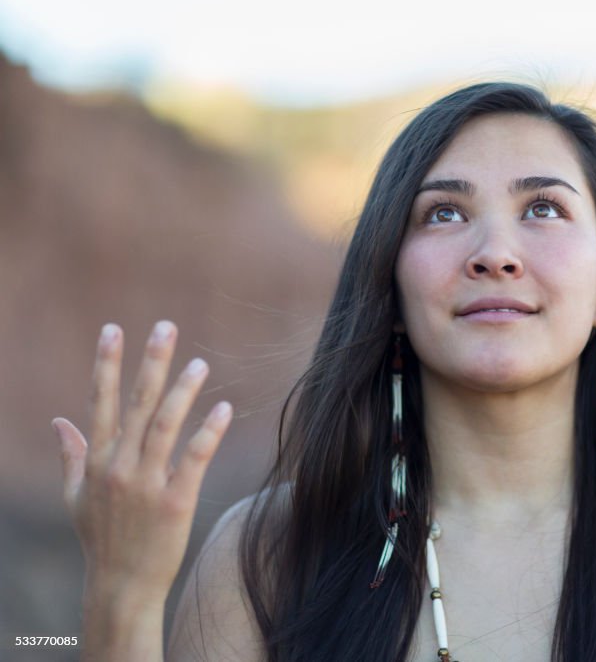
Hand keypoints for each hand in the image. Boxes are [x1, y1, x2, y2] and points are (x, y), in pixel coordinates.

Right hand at [52, 321, 232, 600]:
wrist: (122, 583)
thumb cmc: (101, 537)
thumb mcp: (75, 496)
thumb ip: (71, 455)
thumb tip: (58, 420)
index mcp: (98, 461)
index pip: (100, 402)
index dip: (106, 364)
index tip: (113, 329)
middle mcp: (119, 466)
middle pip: (136, 404)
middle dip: (150, 363)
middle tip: (166, 326)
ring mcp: (147, 484)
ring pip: (164, 426)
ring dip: (183, 392)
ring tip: (200, 363)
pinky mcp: (175, 501)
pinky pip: (194, 459)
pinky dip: (208, 433)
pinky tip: (223, 408)